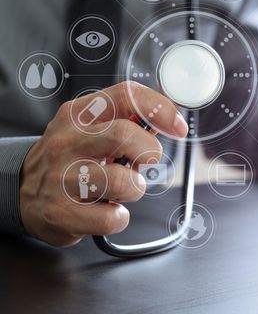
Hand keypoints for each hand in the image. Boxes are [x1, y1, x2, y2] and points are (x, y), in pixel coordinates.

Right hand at [20, 82, 187, 246]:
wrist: (23, 191)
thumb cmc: (70, 159)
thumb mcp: (90, 129)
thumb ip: (126, 120)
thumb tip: (167, 119)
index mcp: (78, 115)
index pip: (125, 96)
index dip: (160, 109)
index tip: (178, 127)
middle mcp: (67, 142)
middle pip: (124, 136)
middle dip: (148, 152)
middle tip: (145, 162)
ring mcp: (61, 178)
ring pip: (121, 181)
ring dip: (135, 188)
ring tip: (123, 188)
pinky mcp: (61, 212)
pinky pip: (111, 218)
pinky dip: (119, 217)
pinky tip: (107, 209)